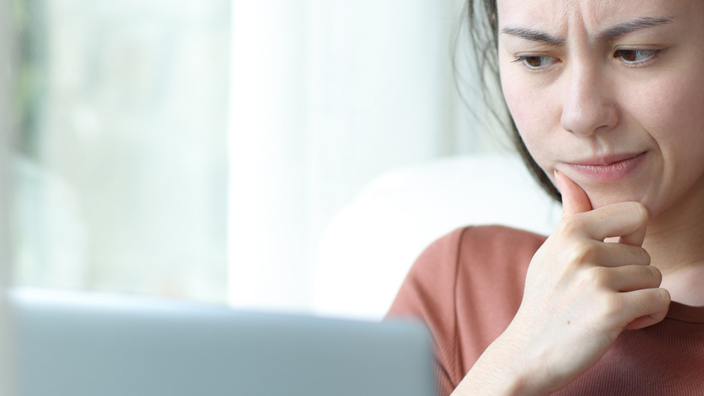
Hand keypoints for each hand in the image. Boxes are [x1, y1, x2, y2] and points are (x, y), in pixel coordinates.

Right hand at [499, 171, 670, 393]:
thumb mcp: (551, 251)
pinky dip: (647, 317)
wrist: (528, 351)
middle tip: (599, 296)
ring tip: (605, 309)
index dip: (632, 240)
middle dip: (632, 279)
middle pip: (646, 254)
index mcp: (570, 230)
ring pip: (654, 278)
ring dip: (639, 299)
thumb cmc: (545, 301)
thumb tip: (567, 175)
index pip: (637, 214)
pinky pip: (659, 301)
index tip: (610, 259)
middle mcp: (582, 249)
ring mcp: (595, 279)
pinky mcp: (610, 310)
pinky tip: (619, 324)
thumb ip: (570, 214)